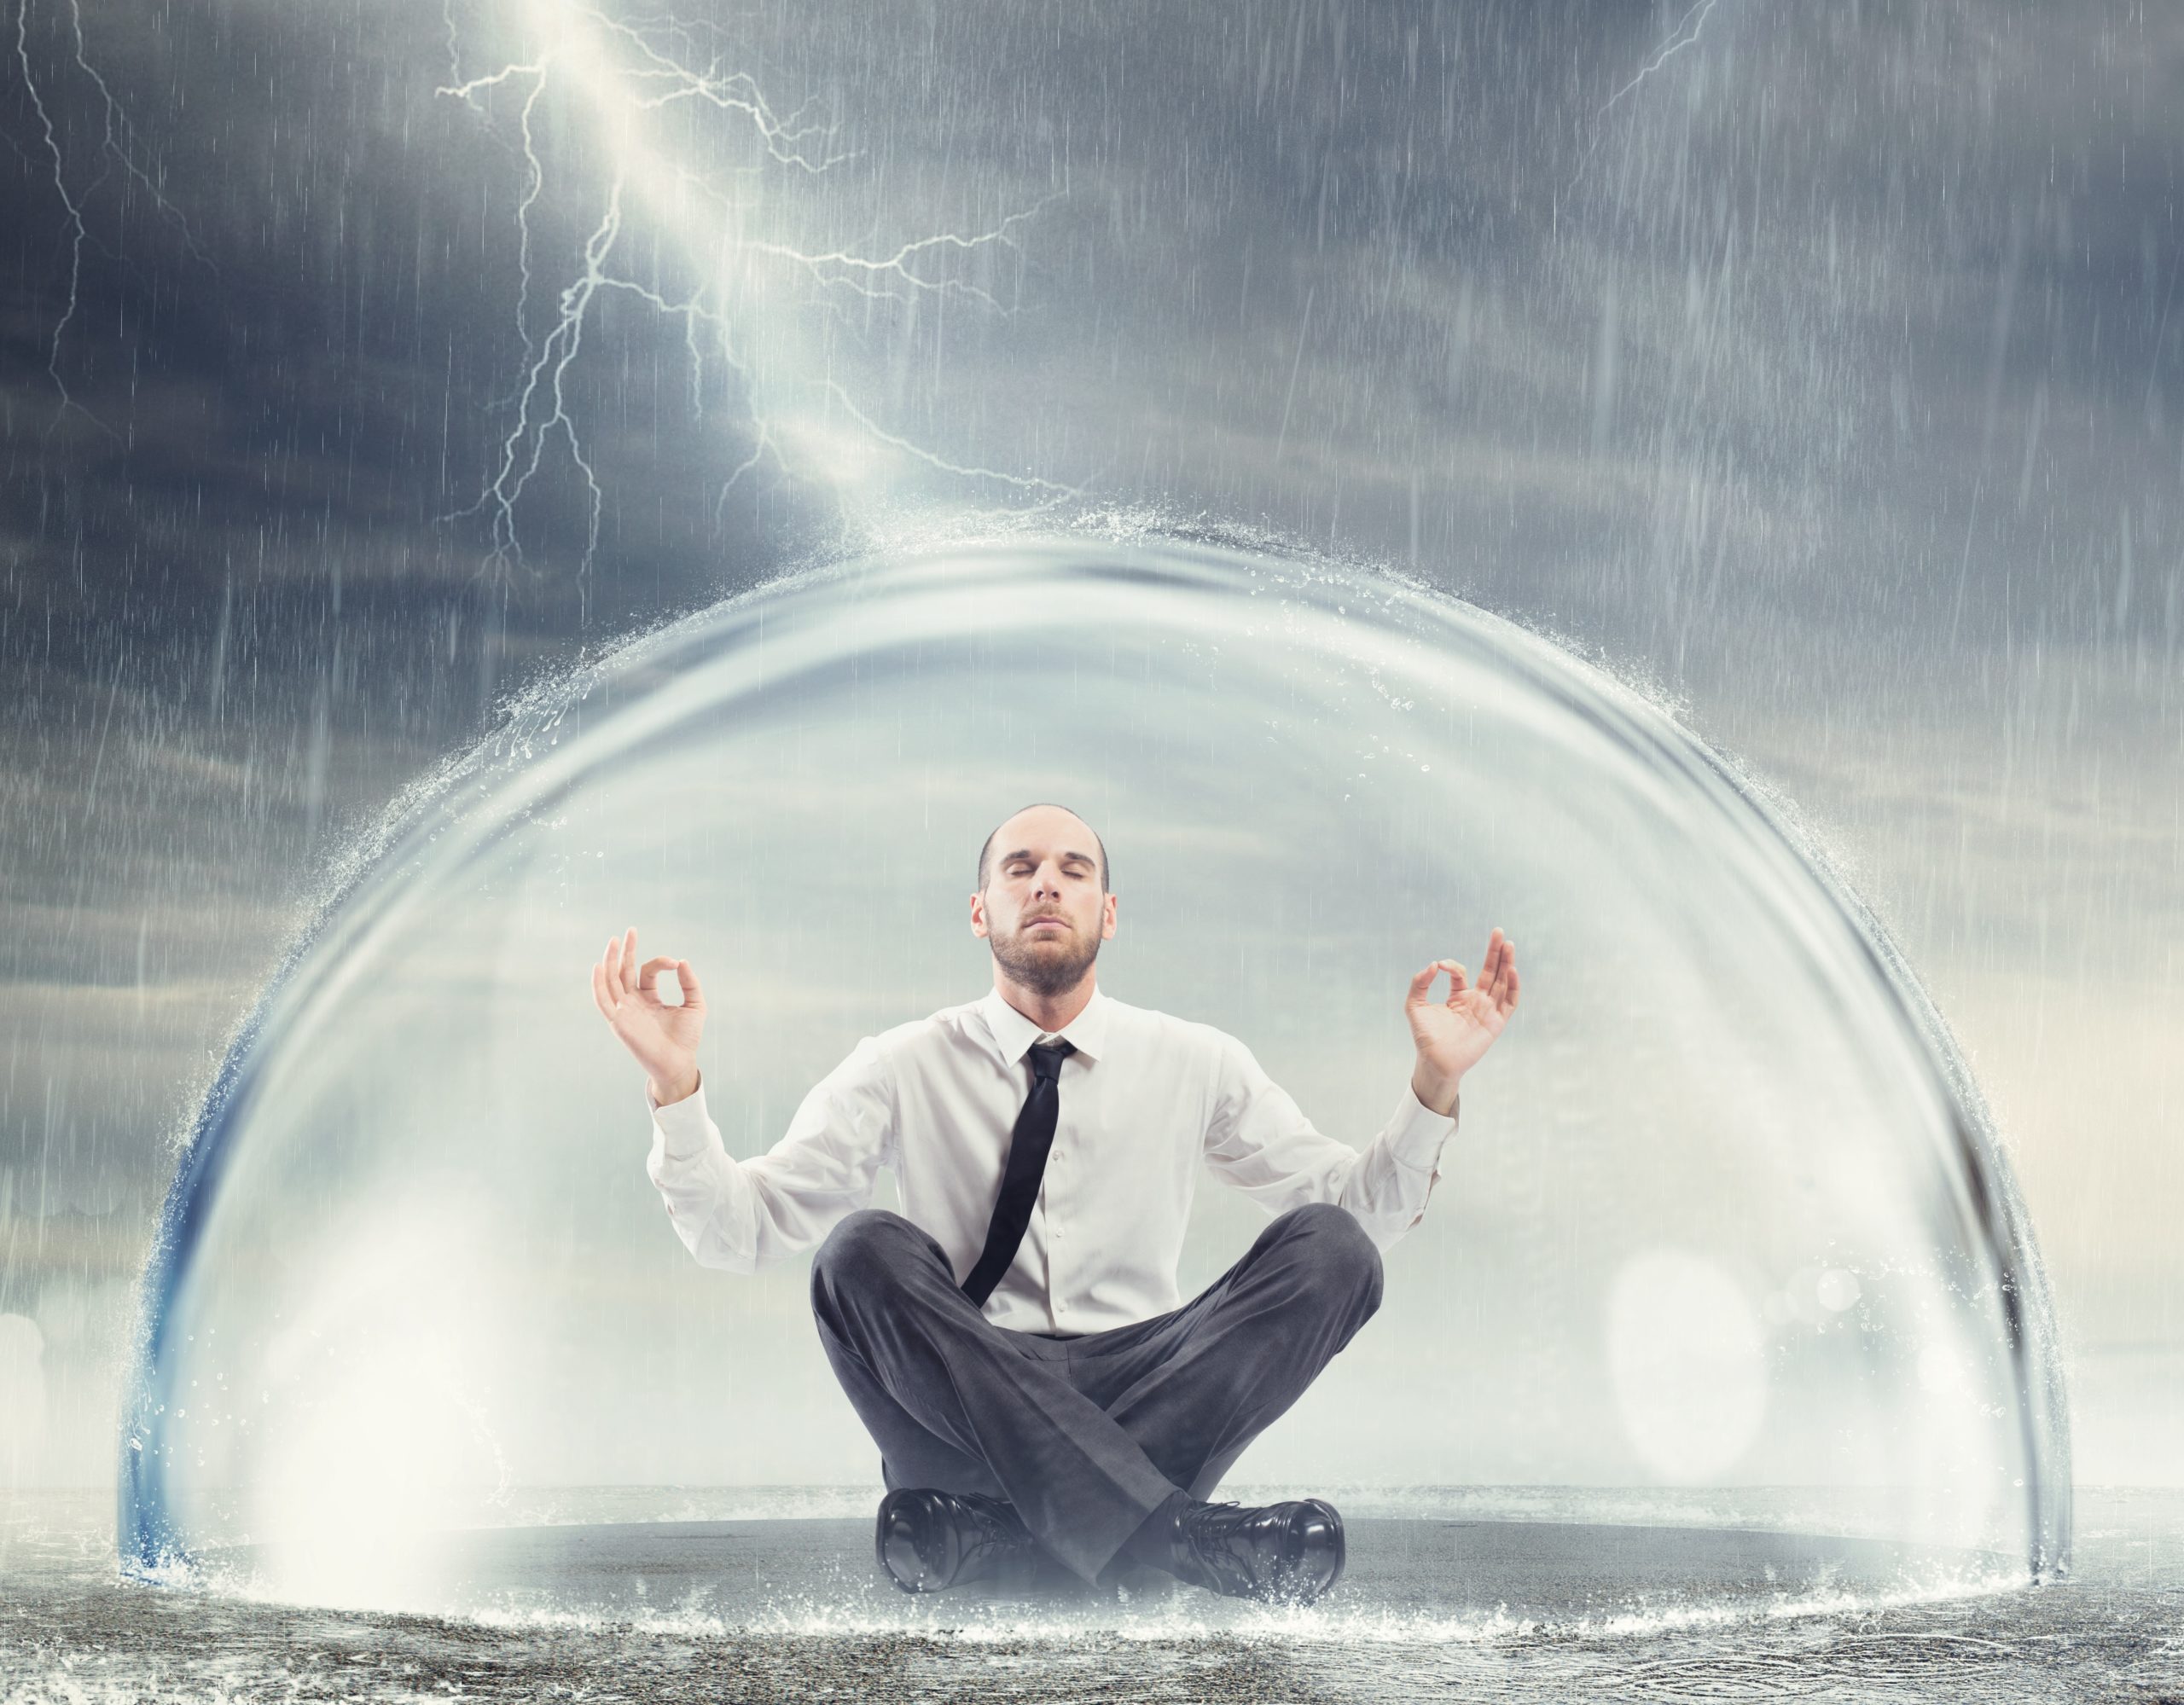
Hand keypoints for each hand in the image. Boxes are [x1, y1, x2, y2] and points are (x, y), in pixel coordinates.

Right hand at [590, 926, 705, 1105]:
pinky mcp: (618, 1022)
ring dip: (610, 961)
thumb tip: (682, 962)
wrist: (679, 1063)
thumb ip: (690, 984)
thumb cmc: (686, 1038)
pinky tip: (599, 966)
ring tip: (613, 940)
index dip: (660, 962)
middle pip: (622, 971)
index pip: (646, 971)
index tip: (676, 963)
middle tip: (630, 931)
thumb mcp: (695, 1005)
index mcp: (648, 998)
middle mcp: (633, 1003)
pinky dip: (598, 984)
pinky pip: (603, 1000)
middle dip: (624, 951)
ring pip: (610, 981)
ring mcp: (624, 1011)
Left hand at [1406, 928, 1519, 1114]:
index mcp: (1458, 997)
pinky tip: (1512, 970)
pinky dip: (1512, 987)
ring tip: (1508, 944)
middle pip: (1490, 972)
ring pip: (1502, 983)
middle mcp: (1475, 1002)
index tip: (1440, 965)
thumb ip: (1419, 983)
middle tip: (1499, 932)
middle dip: (1495, 952)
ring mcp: (1487, 1011)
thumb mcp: (1414, 1005)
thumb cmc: (1425, 1037)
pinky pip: (1509, 1003)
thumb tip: (1433, 964)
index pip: (1461, 973)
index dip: (1452, 965)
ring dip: (1506, 964)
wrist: (1435, 1061)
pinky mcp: (1496, 1023)